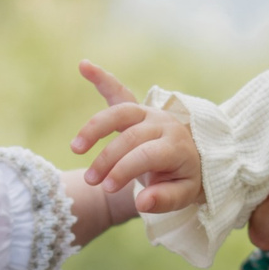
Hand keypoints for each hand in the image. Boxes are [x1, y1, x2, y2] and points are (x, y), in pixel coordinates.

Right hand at [69, 61, 201, 214]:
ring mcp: (148, 113)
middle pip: (130, 137)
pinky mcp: (136, 109)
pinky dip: (102, 78)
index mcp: (176, 145)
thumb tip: (142, 203)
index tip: (107, 188)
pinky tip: (84, 66)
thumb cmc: (184, 179)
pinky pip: (118, 91)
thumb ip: (164, 200)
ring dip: (95, 128)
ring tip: (76, 148)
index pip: (146, 155)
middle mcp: (162, 124)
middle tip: (91, 181)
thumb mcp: (183, 195)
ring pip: (119, 112)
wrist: (192, 157)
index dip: (124, 170)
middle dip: (107, 159)